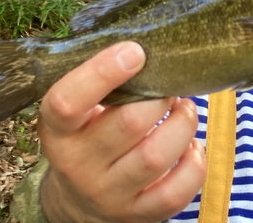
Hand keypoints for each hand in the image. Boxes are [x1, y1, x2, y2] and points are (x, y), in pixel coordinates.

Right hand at [37, 41, 206, 222]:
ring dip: (183, 125)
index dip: (102, 72)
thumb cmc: (87, 142)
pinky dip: (195, 163)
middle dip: (161, 97)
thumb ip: (100, 86)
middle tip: (171, 87)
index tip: (136, 51)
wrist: (80, 203)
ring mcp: (110, 195)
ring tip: (185, 111)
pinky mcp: (139, 215)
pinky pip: (177, 191)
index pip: (68, 102)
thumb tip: (150, 47)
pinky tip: (191, 147)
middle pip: (129, 124)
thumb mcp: (78, 115)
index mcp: (57, 133)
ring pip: (156, 156)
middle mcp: (79, 166)